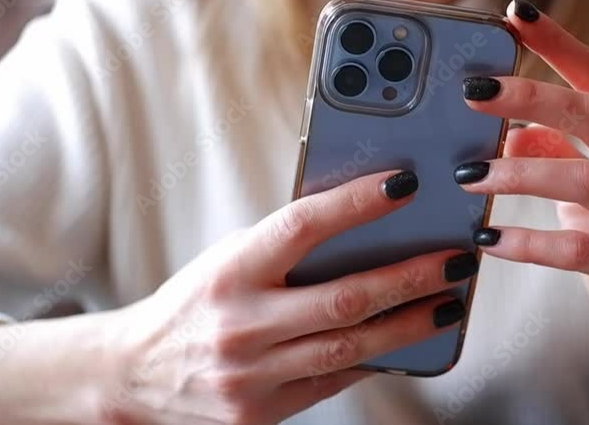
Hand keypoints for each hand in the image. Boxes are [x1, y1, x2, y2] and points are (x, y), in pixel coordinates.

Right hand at [106, 170, 475, 424]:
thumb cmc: (194, 303)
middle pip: (344, 299)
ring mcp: (251, 376)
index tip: (403, 186)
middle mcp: (240, 324)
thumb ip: (286, 247)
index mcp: (230, 271)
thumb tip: (364, 224)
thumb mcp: (229, 259)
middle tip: (454, 259)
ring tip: (447, 304)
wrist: (134, 373)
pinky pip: (334, 382)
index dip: (356, 204)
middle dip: (410, 278)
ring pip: (350, 347)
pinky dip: (373, 358)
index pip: (301, 227)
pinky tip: (404, 342)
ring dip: (409, 325)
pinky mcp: (261, 413)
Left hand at [455, 0, 588, 374]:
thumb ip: (551, 154)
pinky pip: (584, 253)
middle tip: (471, 93)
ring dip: (522, 174)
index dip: (560, 43)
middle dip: (532, 96)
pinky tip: (487, 239)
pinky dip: (530, 243)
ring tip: (467, 177)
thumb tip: (504, 132)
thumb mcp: (579, 194)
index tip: (515, 13)